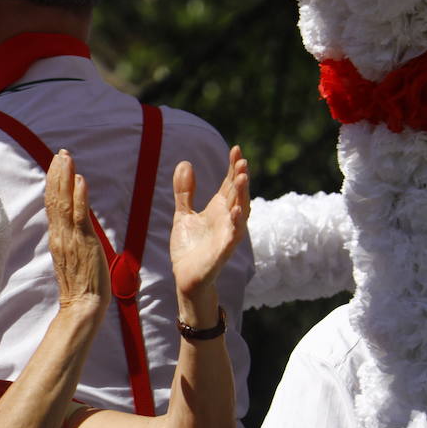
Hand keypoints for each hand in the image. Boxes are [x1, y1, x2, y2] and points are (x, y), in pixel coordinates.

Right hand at [43, 150, 109, 315]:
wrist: (82, 306)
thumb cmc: (81, 286)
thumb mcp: (73, 258)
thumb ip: (71, 240)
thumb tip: (72, 227)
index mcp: (58, 238)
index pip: (53, 204)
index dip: (53, 183)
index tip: (56, 163)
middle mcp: (60, 235)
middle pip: (54, 199)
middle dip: (57, 174)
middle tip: (60, 153)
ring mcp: (70, 238)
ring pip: (64, 203)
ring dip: (65, 178)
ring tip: (66, 158)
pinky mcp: (83, 243)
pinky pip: (80, 216)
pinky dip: (79, 197)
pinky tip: (80, 180)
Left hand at [169, 146, 249, 322]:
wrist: (186, 277)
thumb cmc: (189, 247)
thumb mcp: (183, 214)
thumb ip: (185, 191)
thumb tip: (185, 163)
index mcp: (219, 208)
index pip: (229, 183)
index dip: (233, 167)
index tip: (236, 149)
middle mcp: (227, 219)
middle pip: (238, 194)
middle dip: (241, 178)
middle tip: (242, 160)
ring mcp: (227, 234)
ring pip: (240, 212)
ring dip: (242, 195)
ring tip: (243, 178)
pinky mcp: (223, 251)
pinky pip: (233, 236)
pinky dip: (236, 224)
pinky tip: (236, 211)